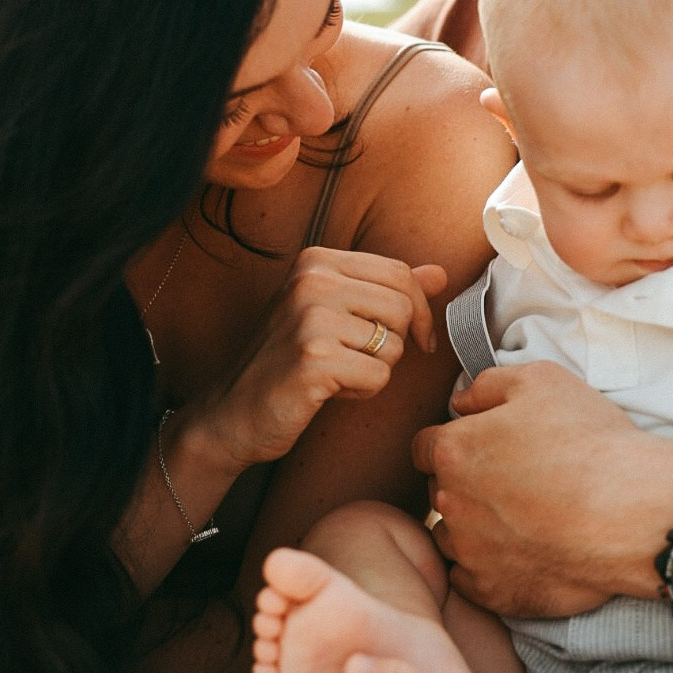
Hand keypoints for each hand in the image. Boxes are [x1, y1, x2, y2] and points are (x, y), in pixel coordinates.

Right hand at [203, 247, 446, 469]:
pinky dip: (362, 391)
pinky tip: (328, 390)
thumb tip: (440, 274)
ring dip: (375, 370)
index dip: (418, 312)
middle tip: (359, 360)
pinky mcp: (314, 358)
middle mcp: (312, 280)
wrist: (232, 412)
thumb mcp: (334, 313)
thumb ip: (386, 290)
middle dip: (395, 343)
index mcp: (317, 260)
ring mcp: (310, 317)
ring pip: (394, 345)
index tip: (417, 339)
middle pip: (402, 307)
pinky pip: (378, 376)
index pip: (399, 273)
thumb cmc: (287, 362)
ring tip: (336, 373)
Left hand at [412, 361, 672, 616]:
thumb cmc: (589, 442)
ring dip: (474, 528)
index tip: (478, 448)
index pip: (425, 447)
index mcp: (454, 450)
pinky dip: (491, 567)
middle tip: (511, 482)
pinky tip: (525, 551)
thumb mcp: (540, 381)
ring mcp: (470, 553)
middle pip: (439, 492)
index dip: (451, 443)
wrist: (632, 513)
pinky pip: (473, 579)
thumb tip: (460, 401)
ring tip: (521, 519)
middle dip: (464, 485)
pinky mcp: (493, 593)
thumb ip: (487, 386)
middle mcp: (450, 503)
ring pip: (453, 537)